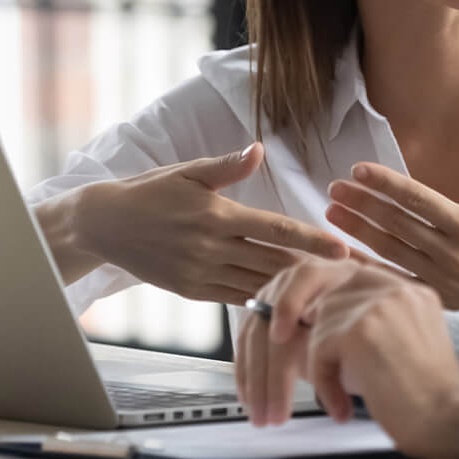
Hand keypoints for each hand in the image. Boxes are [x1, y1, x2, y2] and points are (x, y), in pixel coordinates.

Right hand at [35, 143, 349, 303]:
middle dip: (316, 272)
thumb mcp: (188, 171)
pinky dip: (265, 304)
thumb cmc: (151, 191)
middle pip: (275, 262)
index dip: (312, 240)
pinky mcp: (194, 292)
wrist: (104, 226)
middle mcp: (212, 248)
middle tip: (353, 280)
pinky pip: (237, 299)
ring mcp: (202, 274)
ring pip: (259, 285)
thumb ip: (227, 165)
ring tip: (331, 299)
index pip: (276, 229)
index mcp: (218, 215)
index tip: (344, 250)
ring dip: (295, 293)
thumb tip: (259, 149)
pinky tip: (292, 309)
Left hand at [234, 257, 458, 458]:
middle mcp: (391, 284)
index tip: (283, 323)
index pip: (335, 270)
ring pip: (313, 323)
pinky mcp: (363, 327)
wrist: (450, 421)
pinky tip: (342, 409)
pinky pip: (317, 351)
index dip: (301, 294)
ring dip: (311, 366)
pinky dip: (324, 385)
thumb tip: (303, 324)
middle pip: (311, 277)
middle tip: (272, 343)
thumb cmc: (422, 398)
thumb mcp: (391, 345)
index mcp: (400, 285)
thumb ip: (356, 323)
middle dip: (282, 312)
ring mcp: (379, 301)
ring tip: (333, 400)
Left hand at [324, 135, 458, 308]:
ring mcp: (438, 279)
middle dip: (363, 202)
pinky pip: (392, 282)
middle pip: (397, 222)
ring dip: (358, 230)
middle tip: (334, 186)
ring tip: (331, 211)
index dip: (388, 183)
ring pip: (390, 249)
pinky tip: (343, 256)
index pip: (421, 199)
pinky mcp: (432, 300)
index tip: (360, 169)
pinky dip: (366, 269)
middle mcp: (450, 253)